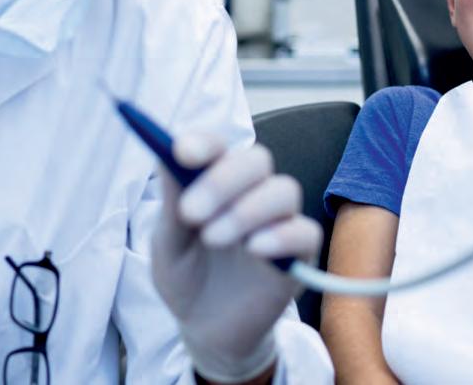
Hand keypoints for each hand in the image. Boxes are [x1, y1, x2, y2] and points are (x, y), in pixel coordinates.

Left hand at [151, 133, 321, 382]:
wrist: (206, 329)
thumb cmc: (185, 277)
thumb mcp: (168, 244)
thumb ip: (172, 203)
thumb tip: (167, 152)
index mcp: (217, 181)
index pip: (219, 147)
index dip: (204, 143)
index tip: (182, 153)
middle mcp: (252, 193)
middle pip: (256, 161)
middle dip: (223, 180)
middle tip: (191, 212)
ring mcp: (279, 221)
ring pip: (284, 190)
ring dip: (247, 210)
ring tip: (213, 239)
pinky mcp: (299, 254)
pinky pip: (305, 232)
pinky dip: (281, 236)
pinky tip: (254, 250)